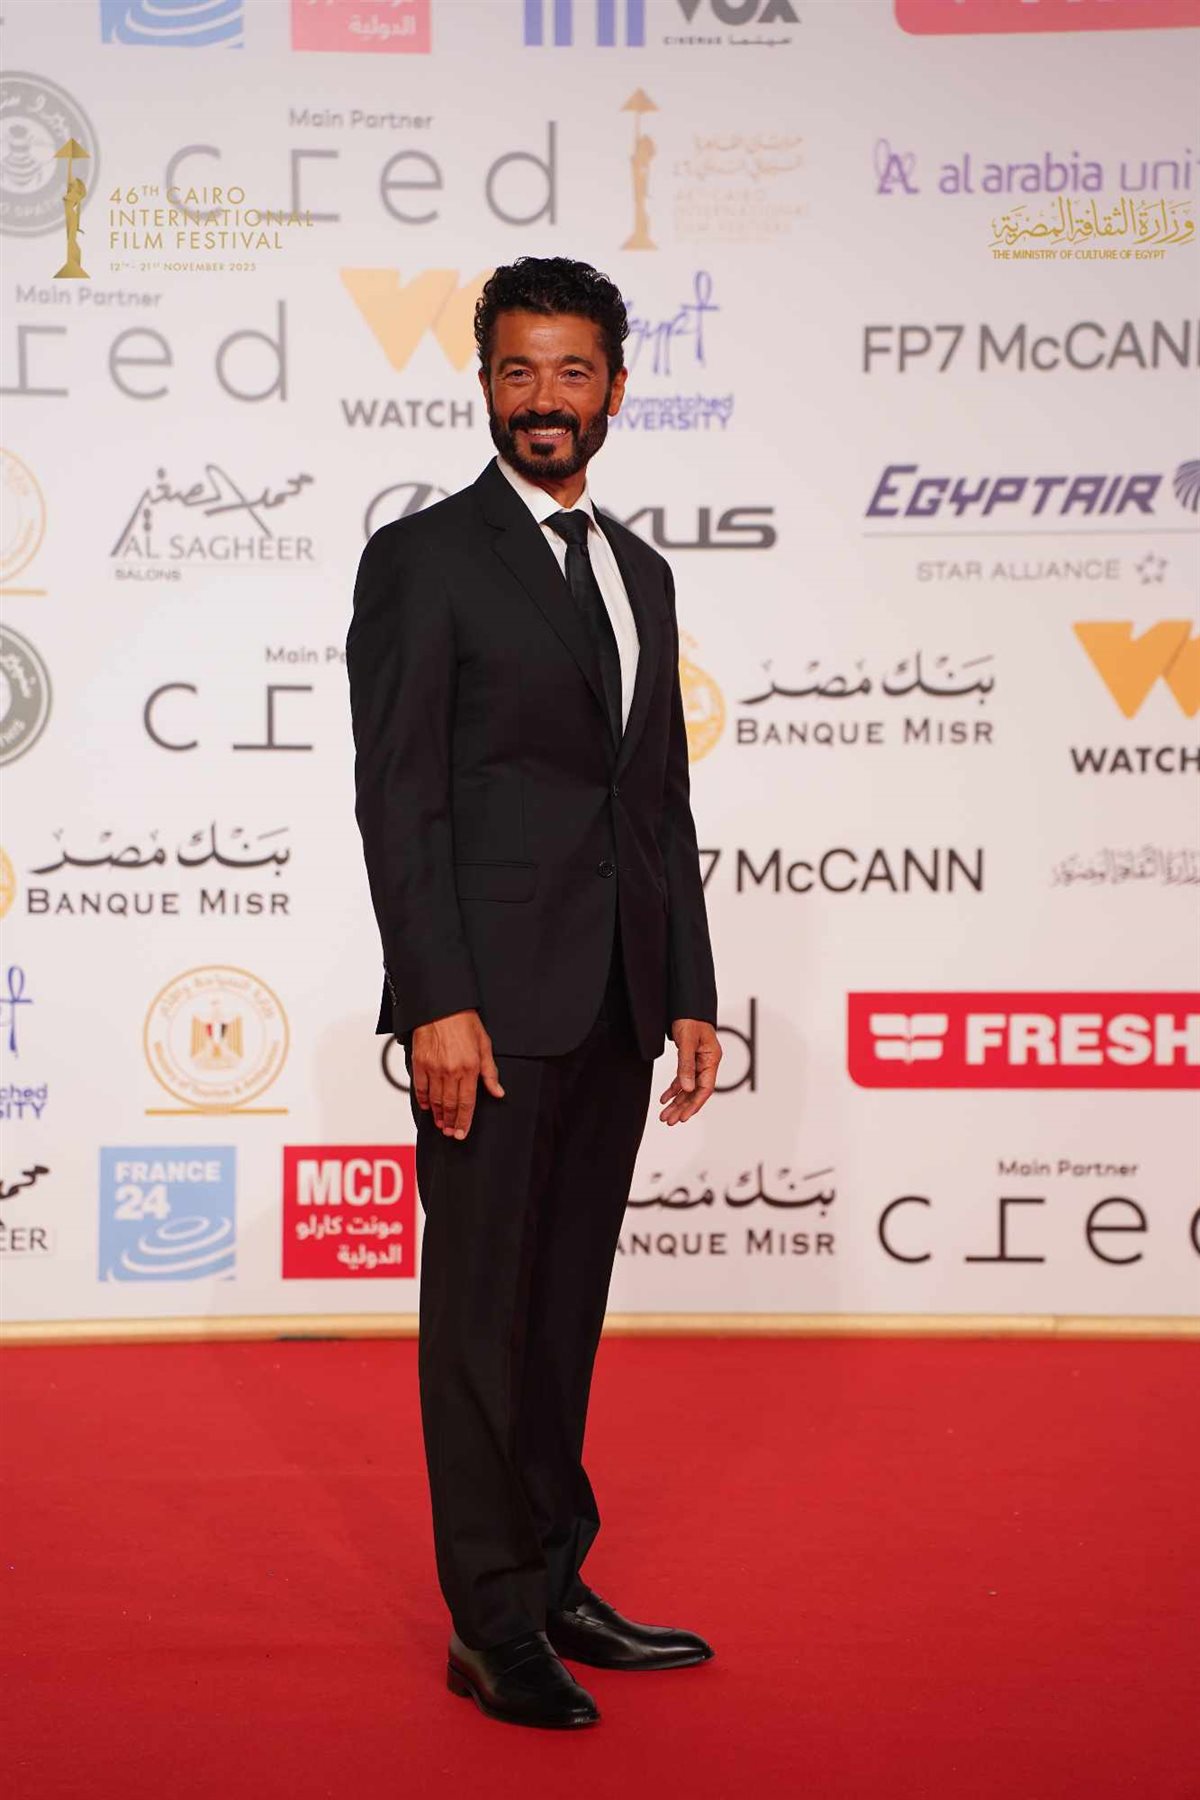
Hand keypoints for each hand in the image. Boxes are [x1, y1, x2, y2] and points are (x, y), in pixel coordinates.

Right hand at [411, 1009, 503, 1139]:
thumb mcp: (484, 1045)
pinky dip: (424, 1100)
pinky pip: (420, 1088)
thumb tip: (498, 1092)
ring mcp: (433, 1068)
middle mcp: (451, 1071)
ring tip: (441, 1124)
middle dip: (451, 1122)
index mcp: (469, 1068)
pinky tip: (428, 1107)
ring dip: (439, 1115)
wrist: (441, 1006)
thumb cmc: (464, 1022)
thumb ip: (490, 1072)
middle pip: (451, 1105)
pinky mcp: (420, 1063)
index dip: (465, 1121)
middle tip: (451, 1132)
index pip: (467, 1103)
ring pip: (436, 1100)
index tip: (462, 1133)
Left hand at [659, 1019, 721, 1125]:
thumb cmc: (690, 1019)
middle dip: (682, 1108)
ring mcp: (698, 1063)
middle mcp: (707, 1064)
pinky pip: (682, 1079)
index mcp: (712, 1059)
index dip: (694, 1104)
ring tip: (665, 1115)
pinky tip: (664, 1099)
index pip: (705, 1088)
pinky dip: (673, 1089)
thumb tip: (686, 1088)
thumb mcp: (687, 1042)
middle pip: (695, 1091)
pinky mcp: (689, 1060)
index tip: (683, 1117)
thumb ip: (686, 1065)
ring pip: (688, 1088)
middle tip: (669, 1120)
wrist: (686, 1005)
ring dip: (676, 1102)